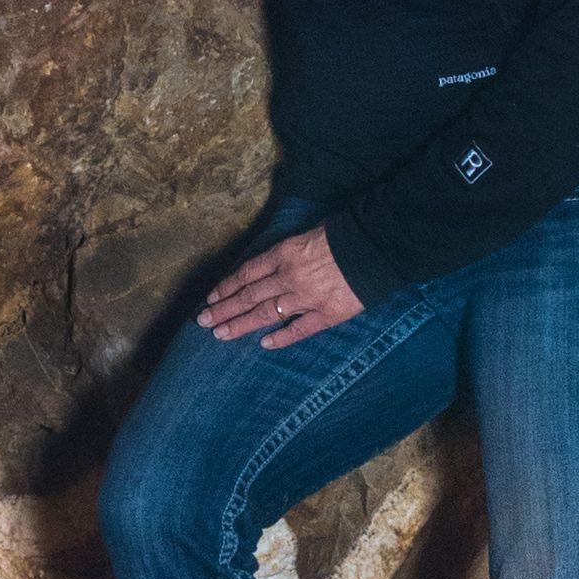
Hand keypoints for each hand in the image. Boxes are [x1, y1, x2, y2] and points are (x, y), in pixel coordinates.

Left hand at [201, 225, 363, 348]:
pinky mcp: (326, 314)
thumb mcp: (308, 234)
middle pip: (249, 296)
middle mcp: (289, 277)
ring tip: (221, 335)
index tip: (211, 297)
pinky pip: (299, 329)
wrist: (375, 246)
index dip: (227, 286)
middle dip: (224, 309)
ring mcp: (306, 298)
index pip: (247, 273)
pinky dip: (280, 338)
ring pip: (266, 314)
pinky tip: (264, 344)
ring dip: (240, 325)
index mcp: (284, 254)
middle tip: (203, 321)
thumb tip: (274, 264)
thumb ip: (289, 252)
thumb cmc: (344, 234)